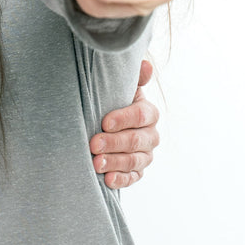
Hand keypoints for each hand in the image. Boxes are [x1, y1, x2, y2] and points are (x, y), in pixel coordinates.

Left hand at [90, 59, 159, 188]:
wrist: (106, 121)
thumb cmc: (112, 100)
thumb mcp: (120, 87)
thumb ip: (133, 77)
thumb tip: (145, 65)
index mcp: (148, 112)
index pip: (140, 116)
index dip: (123, 119)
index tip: (104, 122)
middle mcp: (151, 135)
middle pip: (136, 140)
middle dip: (114, 143)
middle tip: (93, 144)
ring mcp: (146, 154)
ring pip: (134, 161)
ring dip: (114, 162)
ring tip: (95, 163)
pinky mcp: (138, 171)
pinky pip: (133, 177)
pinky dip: (121, 179)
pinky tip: (107, 180)